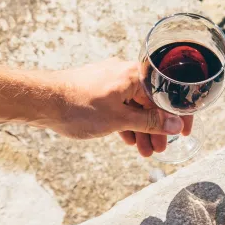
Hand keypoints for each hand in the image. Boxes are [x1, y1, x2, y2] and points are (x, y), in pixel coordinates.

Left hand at [47, 58, 192, 155]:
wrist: (40, 101)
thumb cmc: (78, 107)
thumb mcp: (119, 119)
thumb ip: (150, 122)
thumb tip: (175, 125)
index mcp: (134, 75)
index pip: (166, 95)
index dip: (178, 116)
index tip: (183, 132)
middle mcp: (124, 73)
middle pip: (151, 102)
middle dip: (156, 128)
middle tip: (159, 149)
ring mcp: (110, 80)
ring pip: (134, 106)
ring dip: (141, 129)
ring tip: (144, 151)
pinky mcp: (98, 89)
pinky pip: (120, 105)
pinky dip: (126, 122)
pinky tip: (127, 139)